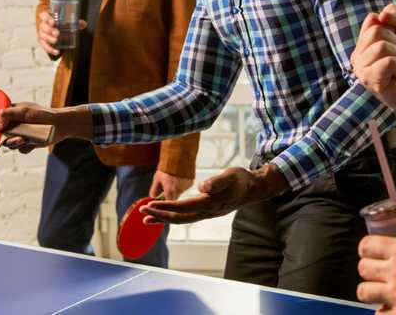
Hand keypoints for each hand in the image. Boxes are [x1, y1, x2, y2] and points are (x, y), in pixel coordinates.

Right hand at [0, 103, 91, 152]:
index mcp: (13, 113)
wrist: (60, 125)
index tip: (2, 130)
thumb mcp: (24, 111)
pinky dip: (26, 147)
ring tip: (24, 140)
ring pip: (11, 144)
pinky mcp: (29, 143)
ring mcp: (22, 134)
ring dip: (16, 144)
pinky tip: (33, 143)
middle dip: (8, 139)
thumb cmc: (43, 114)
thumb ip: (8, 115)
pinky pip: (21, 149)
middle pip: (3, 135)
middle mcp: (16, 124)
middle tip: (18, 139)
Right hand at [36, 10, 86, 57]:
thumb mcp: (69, 22)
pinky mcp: (43, 42)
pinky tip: (56, 51)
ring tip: (55, 41)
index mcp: (47, 17)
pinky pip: (44, 46)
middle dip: (49, 30)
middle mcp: (43, 25)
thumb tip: (83, 23)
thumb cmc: (62, 24)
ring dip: (49, 39)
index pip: (43, 15)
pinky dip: (50, 49)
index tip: (53, 22)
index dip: (46, 18)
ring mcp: (42, 34)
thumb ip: (76, 22)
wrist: (58, 31)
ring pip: (42, 36)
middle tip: (57, 33)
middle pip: (43, 26)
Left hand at [141, 165, 287, 223]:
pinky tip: (164, 215)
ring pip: (182, 219)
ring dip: (163, 219)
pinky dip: (173, 216)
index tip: (149, 205)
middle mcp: (208, 212)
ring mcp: (208, 214)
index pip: (183, 207)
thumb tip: (202, 188)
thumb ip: (217, 182)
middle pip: (179, 218)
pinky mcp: (208, 212)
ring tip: (146, 219)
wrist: (254, 189)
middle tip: (141, 213)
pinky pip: (187, 217)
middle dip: (159, 216)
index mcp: (210, 203)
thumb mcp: (231, 175)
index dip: (165, 207)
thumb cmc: (242, 179)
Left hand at [149, 171, 194, 200]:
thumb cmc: (167, 167)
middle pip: (174, 198)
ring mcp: (186, 187)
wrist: (179, 156)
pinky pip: (185, 187)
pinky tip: (179, 177)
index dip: (164, 202)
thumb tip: (153, 196)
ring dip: (176, 189)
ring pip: (180, 192)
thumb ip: (154, 189)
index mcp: (170, 192)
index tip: (161, 200)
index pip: (167, 204)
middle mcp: (179, 191)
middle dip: (170, 194)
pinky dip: (181, 184)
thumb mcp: (157, 178)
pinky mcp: (191, 183)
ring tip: (173, 179)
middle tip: (166, 186)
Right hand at [352, 4, 395, 121]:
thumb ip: (395, 16)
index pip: (372, 19)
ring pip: (381, 47)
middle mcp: (358, 56)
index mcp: (363, 42)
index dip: (392, 27)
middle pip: (376, 32)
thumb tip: (381, 15)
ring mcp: (361, 70)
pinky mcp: (370, 82)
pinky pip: (387, 62)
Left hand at [357, 218, 395, 313]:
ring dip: (373, 291)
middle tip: (379, 272)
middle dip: (370, 270)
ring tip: (382, 291)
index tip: (371, 252)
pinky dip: (384, 312)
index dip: (368, 249)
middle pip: (363, 269)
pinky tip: (393, 308)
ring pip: (364, 293)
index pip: (366, 246)